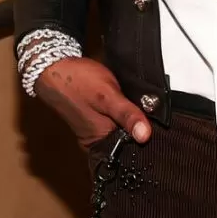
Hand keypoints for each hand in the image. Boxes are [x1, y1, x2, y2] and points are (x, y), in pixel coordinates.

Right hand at [34, 57, 151, 150]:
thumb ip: (127, 115)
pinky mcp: (94, 118)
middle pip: (126, 141)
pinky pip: (114, 120)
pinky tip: (130, 103)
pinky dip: (123, 113)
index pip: (129, 151)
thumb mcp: (108, 96)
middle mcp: (95, 141)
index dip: (147, 142)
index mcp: (97, 143)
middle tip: (156, 115)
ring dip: (132, 119)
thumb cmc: (78, 81)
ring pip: (121, 129)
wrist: (54, 66)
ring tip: (146, 108)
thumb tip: (145, 136)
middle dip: (140, 129)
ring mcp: (93, 129)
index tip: (162, 131)